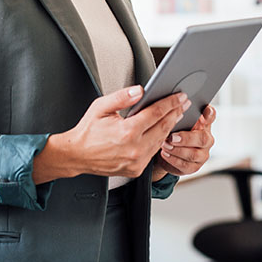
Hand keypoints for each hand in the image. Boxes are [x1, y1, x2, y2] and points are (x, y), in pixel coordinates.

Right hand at [33, 87, 190, 183]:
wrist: (77, 155)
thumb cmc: (87, 131)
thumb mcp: (101, 107)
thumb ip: (122, 97)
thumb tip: (140, 90)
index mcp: (127, 131)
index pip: (156, 113)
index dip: (170, 103)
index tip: (180, 96)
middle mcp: (135, 149)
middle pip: (163, 127)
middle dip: (175, 113)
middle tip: (183, 103)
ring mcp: (136, 162)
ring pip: (160, 141)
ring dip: (170, 127)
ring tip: (175, 115)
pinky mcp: (136, 170)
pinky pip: (152, 152)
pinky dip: (158, 141)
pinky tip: (161, 131)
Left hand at [152, 105, 215, 180]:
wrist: (165, 152)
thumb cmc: (172, 131)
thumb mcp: (175, 120)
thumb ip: (177, 113)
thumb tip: (169, 102)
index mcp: (203, 123)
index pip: (211, 116)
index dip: (209, 115)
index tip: (204, 115)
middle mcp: (206, 139)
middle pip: (202, 139)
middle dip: (186, 138)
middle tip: (172, 137)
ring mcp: (202, 154)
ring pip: (193, 154)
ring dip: (177, 150)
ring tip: (164, 144)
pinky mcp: (194, 167)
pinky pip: (186, 165)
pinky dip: (173, 159)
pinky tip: (165, 153)